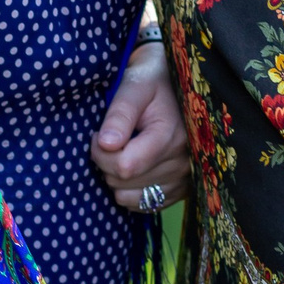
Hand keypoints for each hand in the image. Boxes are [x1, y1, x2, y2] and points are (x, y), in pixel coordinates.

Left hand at [92, 30, 188, 211]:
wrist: (182, 82)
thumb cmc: (154, 79)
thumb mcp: (135, 86)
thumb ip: (120, 114)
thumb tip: (106, 144)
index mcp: (171, 136)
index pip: (124, 166)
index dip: (100, 153)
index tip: (99, 133)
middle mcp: (183, 162)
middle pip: (124, 182)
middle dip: (106, 162)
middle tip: (111, 138)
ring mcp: (185, 178)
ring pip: (130, 197)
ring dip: (117, 178)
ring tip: (124, 151)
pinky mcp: (182, 189)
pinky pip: (144, 205)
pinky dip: (131, 190)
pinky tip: (134, 166)